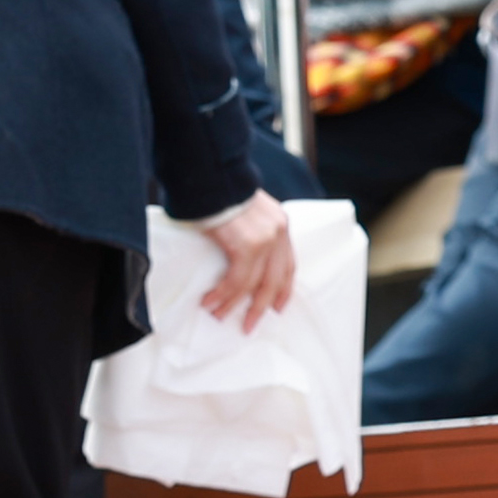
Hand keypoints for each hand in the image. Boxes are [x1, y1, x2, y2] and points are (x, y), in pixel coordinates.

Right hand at [191, 192, 296, 327]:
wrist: (209, 172)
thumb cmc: (219, 191)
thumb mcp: (246, 211)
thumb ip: (251, 231)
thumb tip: (238, 257)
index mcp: (280, 224)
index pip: (288, 264)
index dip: (283, 290)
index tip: (277, 308)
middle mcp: (277, 233)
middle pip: (274, 281)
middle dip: (260, 306)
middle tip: (249, 325)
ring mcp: (264, 239)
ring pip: (252, 285)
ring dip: (233, 304)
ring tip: (219, 315)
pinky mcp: (246, 245)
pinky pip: (236, 280)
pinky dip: (222, 295)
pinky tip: (210, 301)